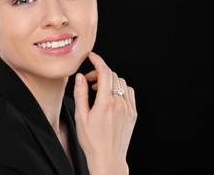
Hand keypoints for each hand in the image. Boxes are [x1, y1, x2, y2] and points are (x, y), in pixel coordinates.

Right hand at [73, 52, 136, 174]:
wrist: (108, 158)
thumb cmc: (92, 140)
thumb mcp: (81, 116)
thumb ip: (80, 94)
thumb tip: (80, 76)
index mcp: (105, 103)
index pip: (105, 72)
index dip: (98, 61)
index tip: (92, 56)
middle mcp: (120, 103)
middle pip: (113, 76)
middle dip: (100, 73)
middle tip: (89, 81)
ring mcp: (129, 108)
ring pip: (122, 83)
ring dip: (110, 81)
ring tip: (99, 91)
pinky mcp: (133, 114)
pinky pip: (129, 93)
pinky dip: (120, 89)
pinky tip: (111, 97)